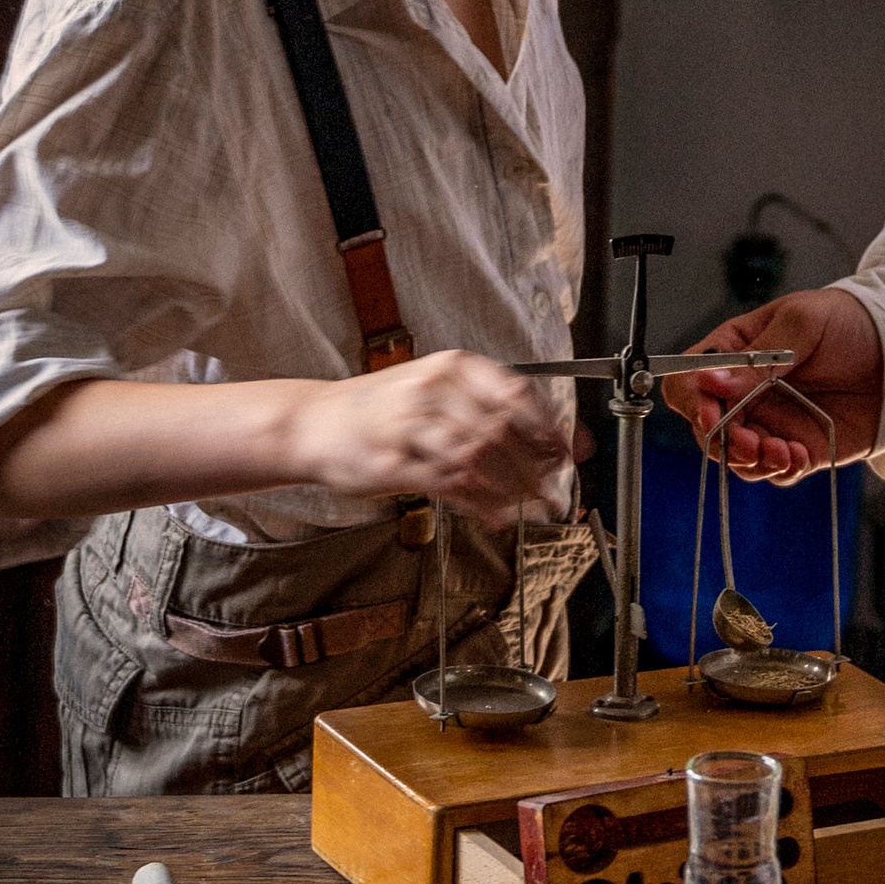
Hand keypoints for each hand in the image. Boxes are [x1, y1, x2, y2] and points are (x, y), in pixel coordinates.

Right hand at [285, 352, 571, 526]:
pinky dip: (480, 505)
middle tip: (554, 489)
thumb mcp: (435, 390)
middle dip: (536, 466)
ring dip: (512, 489)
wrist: (315, 422)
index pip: (517, 393)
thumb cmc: (383, 408)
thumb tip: (555, 437)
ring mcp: (410, 426)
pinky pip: (449, 486)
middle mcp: (433, 390)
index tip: (569, 452)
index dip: (550, 427)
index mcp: (452, 367)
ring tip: (530, 506)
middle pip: (503, 431)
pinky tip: (496, 517)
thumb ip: (489, 409)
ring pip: (479, 460)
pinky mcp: (393, 462)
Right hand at [661, 286, 884, 480]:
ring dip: (750, 461)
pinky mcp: (799, 448)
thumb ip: (757, 357)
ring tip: (782, 452)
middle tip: (750, 442)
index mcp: (734, 354)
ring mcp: (771, 423)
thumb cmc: (846, 321)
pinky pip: (776, 471)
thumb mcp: (802, 323)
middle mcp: (744, 393)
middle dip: (722, 440)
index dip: (690, 399)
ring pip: (736, 457)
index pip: (688, 381)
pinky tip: (798, 456)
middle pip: (706, 428)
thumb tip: (710, 381)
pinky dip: (781, 470)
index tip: (709, 410)